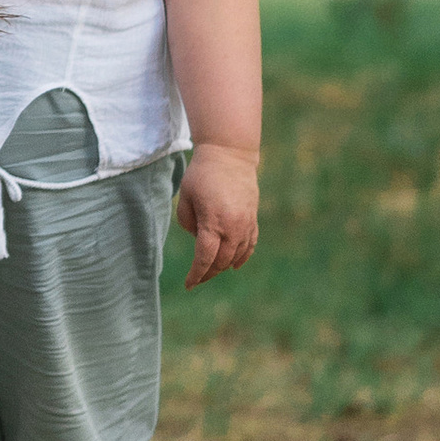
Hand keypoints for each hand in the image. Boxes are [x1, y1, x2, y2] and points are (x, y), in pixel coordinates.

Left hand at [174, 142, 259, 287]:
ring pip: (237, 256)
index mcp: (213, 223)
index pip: (205, 258)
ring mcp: (246, 225)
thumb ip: (187, 222)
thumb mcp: (186, 196)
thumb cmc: (202, 174)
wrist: (230, 156)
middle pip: (222, 262)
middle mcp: (233, 228)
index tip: (188, 284)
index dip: (196, 274)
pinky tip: (234, 264)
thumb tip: (197, 239)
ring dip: (224, 266)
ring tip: (210, 270)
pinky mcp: (253, 220)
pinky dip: (241, 257)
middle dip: (208, 273)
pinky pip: (249, 245)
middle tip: (197, 279)